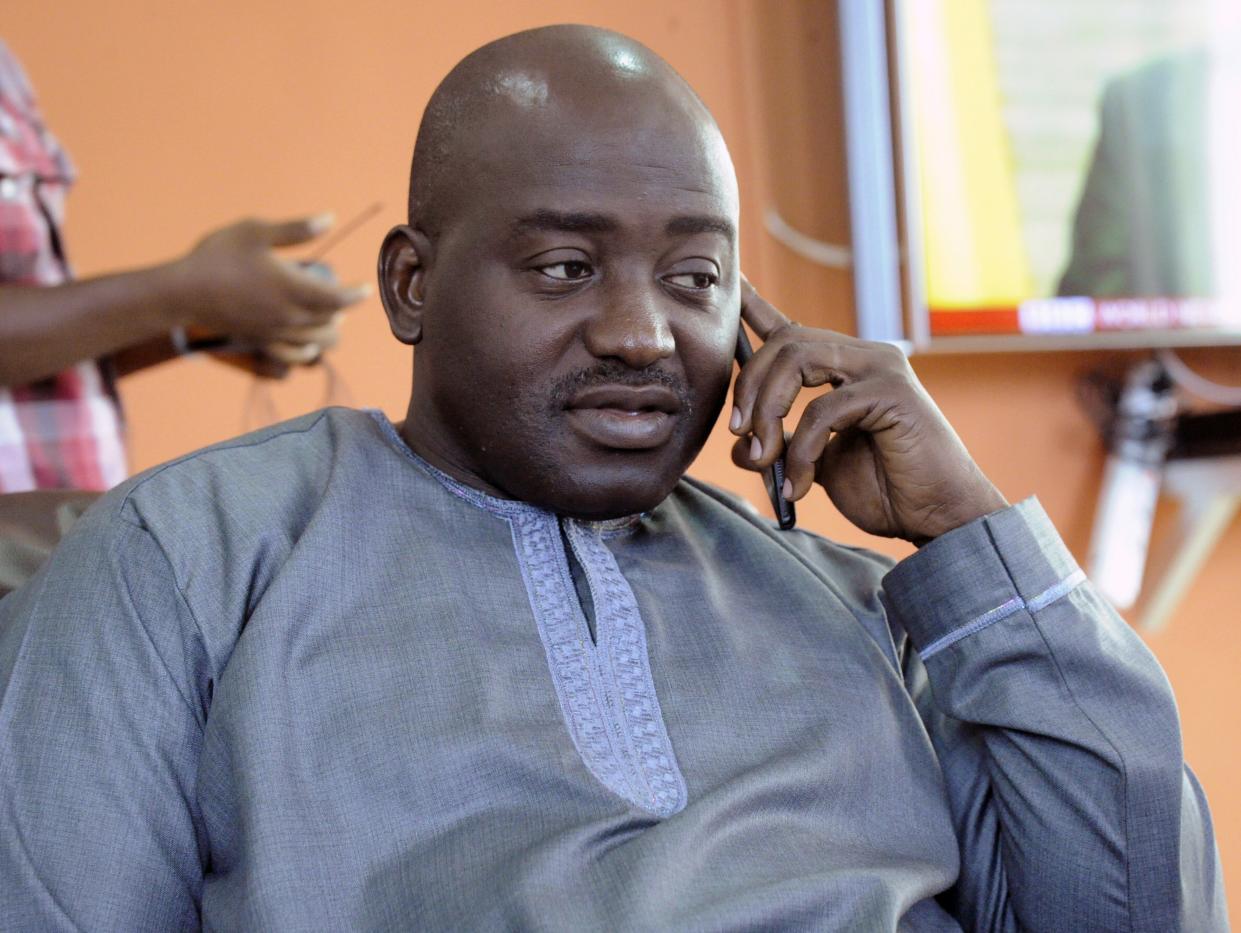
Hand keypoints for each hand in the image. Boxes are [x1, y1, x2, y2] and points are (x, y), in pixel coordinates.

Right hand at [170, 215, 368, 365]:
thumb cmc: (218, 256)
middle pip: (330, 320)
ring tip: (334, 318)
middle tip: (348, 296)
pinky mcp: (259, 341)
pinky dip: (306, 352)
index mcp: (293, 288)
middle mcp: (289, 315)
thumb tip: (330, 218)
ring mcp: (274, 332)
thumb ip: (296, 229)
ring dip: (329, 329)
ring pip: (315, 339)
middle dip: (343, 309)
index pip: (339, 299)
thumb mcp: (256, 231)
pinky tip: (310, 348)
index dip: (356, 295)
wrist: (182, 292)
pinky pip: (290, 355)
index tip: (366, 288)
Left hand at [730, 278, 1006, 542]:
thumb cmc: (885, 490)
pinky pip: (823, 409)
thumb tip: (740, 444)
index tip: (733, 287)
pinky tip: (801, 482)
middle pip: (784, 342)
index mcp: (846, 368)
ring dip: (769, 409)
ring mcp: (881, 368)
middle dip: (749, 387)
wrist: (936, 516)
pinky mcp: (892, 391)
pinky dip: (802, 449)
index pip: (792, 330)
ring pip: (798, 360)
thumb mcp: (815, 465)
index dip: (757, 308)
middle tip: (739, 434)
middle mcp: (864, 357)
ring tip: (765, 456)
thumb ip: (781, 446)